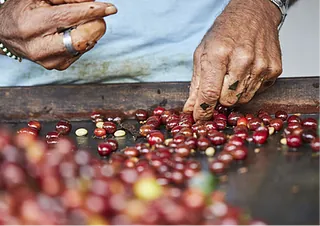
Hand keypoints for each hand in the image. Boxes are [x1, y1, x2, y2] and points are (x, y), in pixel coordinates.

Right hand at [0, 0, 116, 69]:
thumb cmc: (26, 10)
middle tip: (99, 15)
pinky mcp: (58, 67)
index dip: (92, 12)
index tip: (110, 9)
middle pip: (80, 40)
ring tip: (82, 22)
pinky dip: (85, 40)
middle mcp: (39, 48)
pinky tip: (75, 33)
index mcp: (32, 25)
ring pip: (84, 47)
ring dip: (91, 32)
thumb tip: (93, 3)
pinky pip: (82, 52)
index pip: (68, 18)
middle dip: (96, 26)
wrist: (8, 33)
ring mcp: (49, 61)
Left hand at [183, 0, 282, 120]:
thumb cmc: (225, 32)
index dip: (203, 110)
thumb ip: (196, 84)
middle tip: (218, 86)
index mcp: (219, 53)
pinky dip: (248, 87)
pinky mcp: (274, 69)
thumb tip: (191, 109)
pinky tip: (246, 72)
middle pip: (227, 100)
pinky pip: (257, 92)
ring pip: (242, 99)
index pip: (210, 92)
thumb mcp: (202, 53)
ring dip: (234, 93)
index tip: (199, 117)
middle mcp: (242, 59)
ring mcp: (261, 65)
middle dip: (219, 99)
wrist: (254, 13)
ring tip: (233, 75)